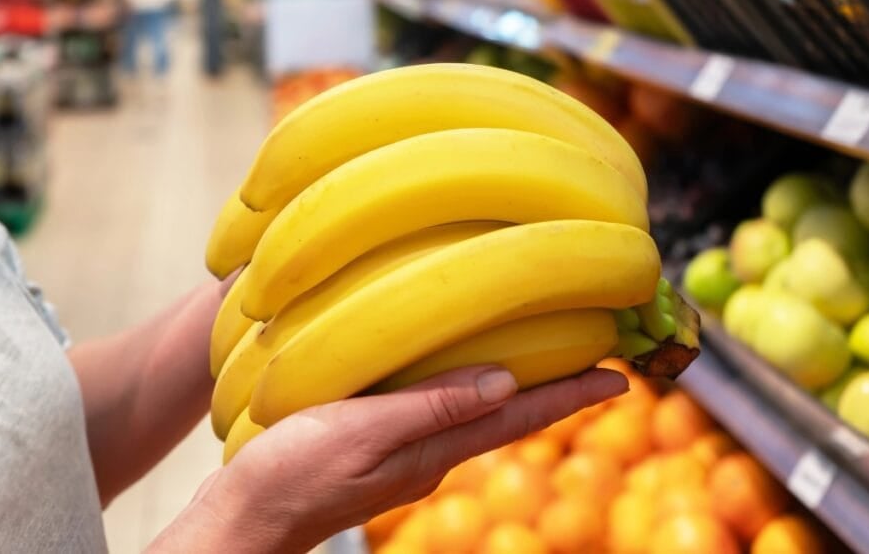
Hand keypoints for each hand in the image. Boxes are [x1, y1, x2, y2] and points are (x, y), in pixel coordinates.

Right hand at [150, 365, 627, 552]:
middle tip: (599, 357)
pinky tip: (462, 363)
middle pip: (511, 414)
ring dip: (518, 382)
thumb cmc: (291, 474)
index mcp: (435, 451)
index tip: (623, 377)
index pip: (520, 418)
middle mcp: (433, 454)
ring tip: (546, 351)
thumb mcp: (359, 435)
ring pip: (479, 409)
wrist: (245, 517)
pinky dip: (469, 382)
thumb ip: (430, 408)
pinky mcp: (382, 443)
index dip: (572, 396)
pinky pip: (443, 406)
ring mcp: (409, 452)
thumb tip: (506, 382)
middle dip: (557, 387)